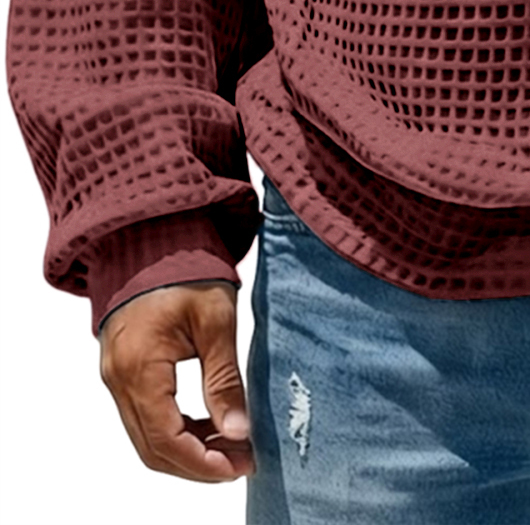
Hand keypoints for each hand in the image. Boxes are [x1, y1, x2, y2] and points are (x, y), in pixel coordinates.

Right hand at [98, 280, 255, 482]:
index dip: (204, 462)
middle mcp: (118, 379)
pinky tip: (209, 424)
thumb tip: (240, 432)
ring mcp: (116, 375)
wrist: (153, 236)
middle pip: (152, 448)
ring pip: (146, 436)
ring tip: (232, 446)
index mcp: (139, 368)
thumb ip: (225, 380)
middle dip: (197, 464)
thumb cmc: (185, 267)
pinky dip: (175, 430)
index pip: (166, 439)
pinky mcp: (123, 369)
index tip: (240, 465)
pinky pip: (144, 416)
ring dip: (187, 450)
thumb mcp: (216, 321)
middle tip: (241, 462)